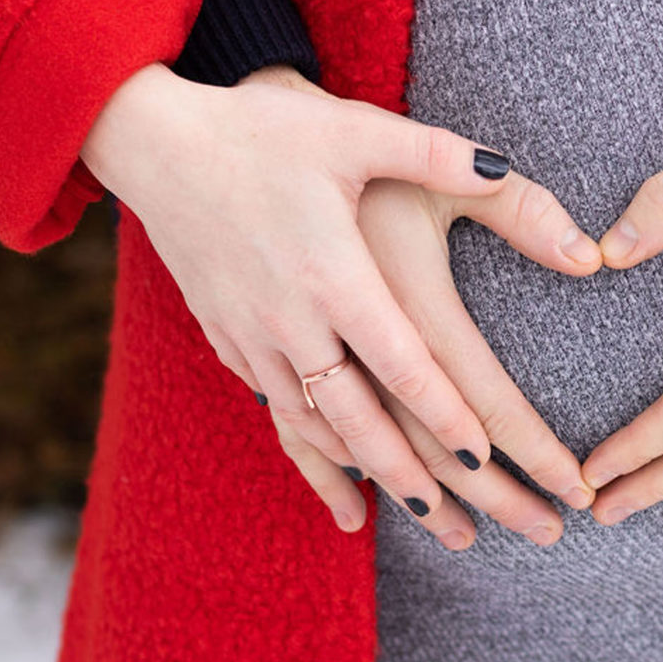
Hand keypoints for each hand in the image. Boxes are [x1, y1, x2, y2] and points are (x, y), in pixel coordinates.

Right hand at [79, 63, 599, 548]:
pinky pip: (280, 415)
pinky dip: (321, 457)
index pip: (405, 365)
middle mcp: (293, 322)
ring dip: (379, 480)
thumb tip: (510, 172)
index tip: (493, 461)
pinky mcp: (227, 341)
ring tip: (437, 520)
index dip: (448, 416)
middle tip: (483, 531)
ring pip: (323, 431)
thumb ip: (442, 157)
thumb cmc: (266, 132)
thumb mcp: (359, 131)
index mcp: (335, 275)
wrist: (153, 142)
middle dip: (426, 481)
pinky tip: (351, 494)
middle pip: (366, 423)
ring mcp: (254, 339)